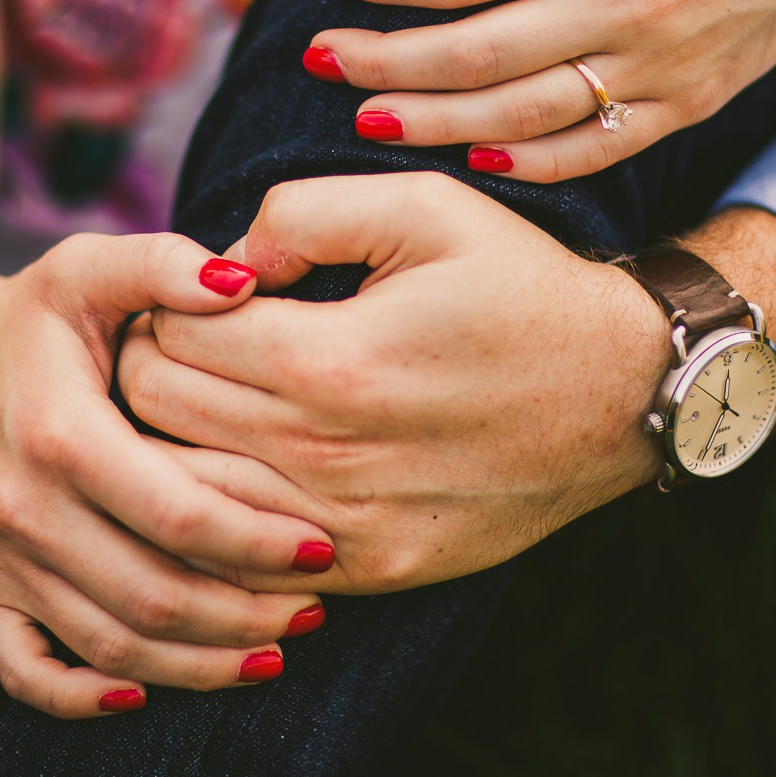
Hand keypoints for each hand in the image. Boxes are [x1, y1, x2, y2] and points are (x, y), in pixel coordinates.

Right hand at [0, 235, 332, 717]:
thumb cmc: (24, 312)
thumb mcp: (87, 267)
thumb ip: (164, 264)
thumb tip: (244, 281)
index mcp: (60, 434)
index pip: (176, 514)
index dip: (257, 541)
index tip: (323, 546)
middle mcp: (22, 509)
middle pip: (151, 596)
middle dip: (246, 615)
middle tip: (317, 608)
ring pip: (106, 645)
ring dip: (195, 664)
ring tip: (272, 652)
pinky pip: (24, 672)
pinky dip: (83, 698)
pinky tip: (146, 694)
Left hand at [115, 173, 671, 594]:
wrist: (625, 393)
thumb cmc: (520, 286)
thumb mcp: (425, 206)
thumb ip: (301, 213)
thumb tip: (217, 261)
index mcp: (330, 359)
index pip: (166, 335)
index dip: (162, 300)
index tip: (199, 290)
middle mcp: (326, 455)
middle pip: (155, 415)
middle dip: (150, 365)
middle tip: (191, 339)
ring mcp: (345, 527)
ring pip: (181, 496)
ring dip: (172, 444)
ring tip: (210, 399)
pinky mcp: (369, 570)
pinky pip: (242, 560)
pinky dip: (220, 517)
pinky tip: (245, 468)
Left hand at [305, 0, 775, 181]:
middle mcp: (628, 5)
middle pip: (473, 55)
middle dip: (381, 63)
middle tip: (319, 60)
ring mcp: (660, 68)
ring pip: (520, 118)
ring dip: (432, 126)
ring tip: (366, 123)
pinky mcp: (687, 106)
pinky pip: (590, 154)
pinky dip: (525, 166)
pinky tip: (470, 161)